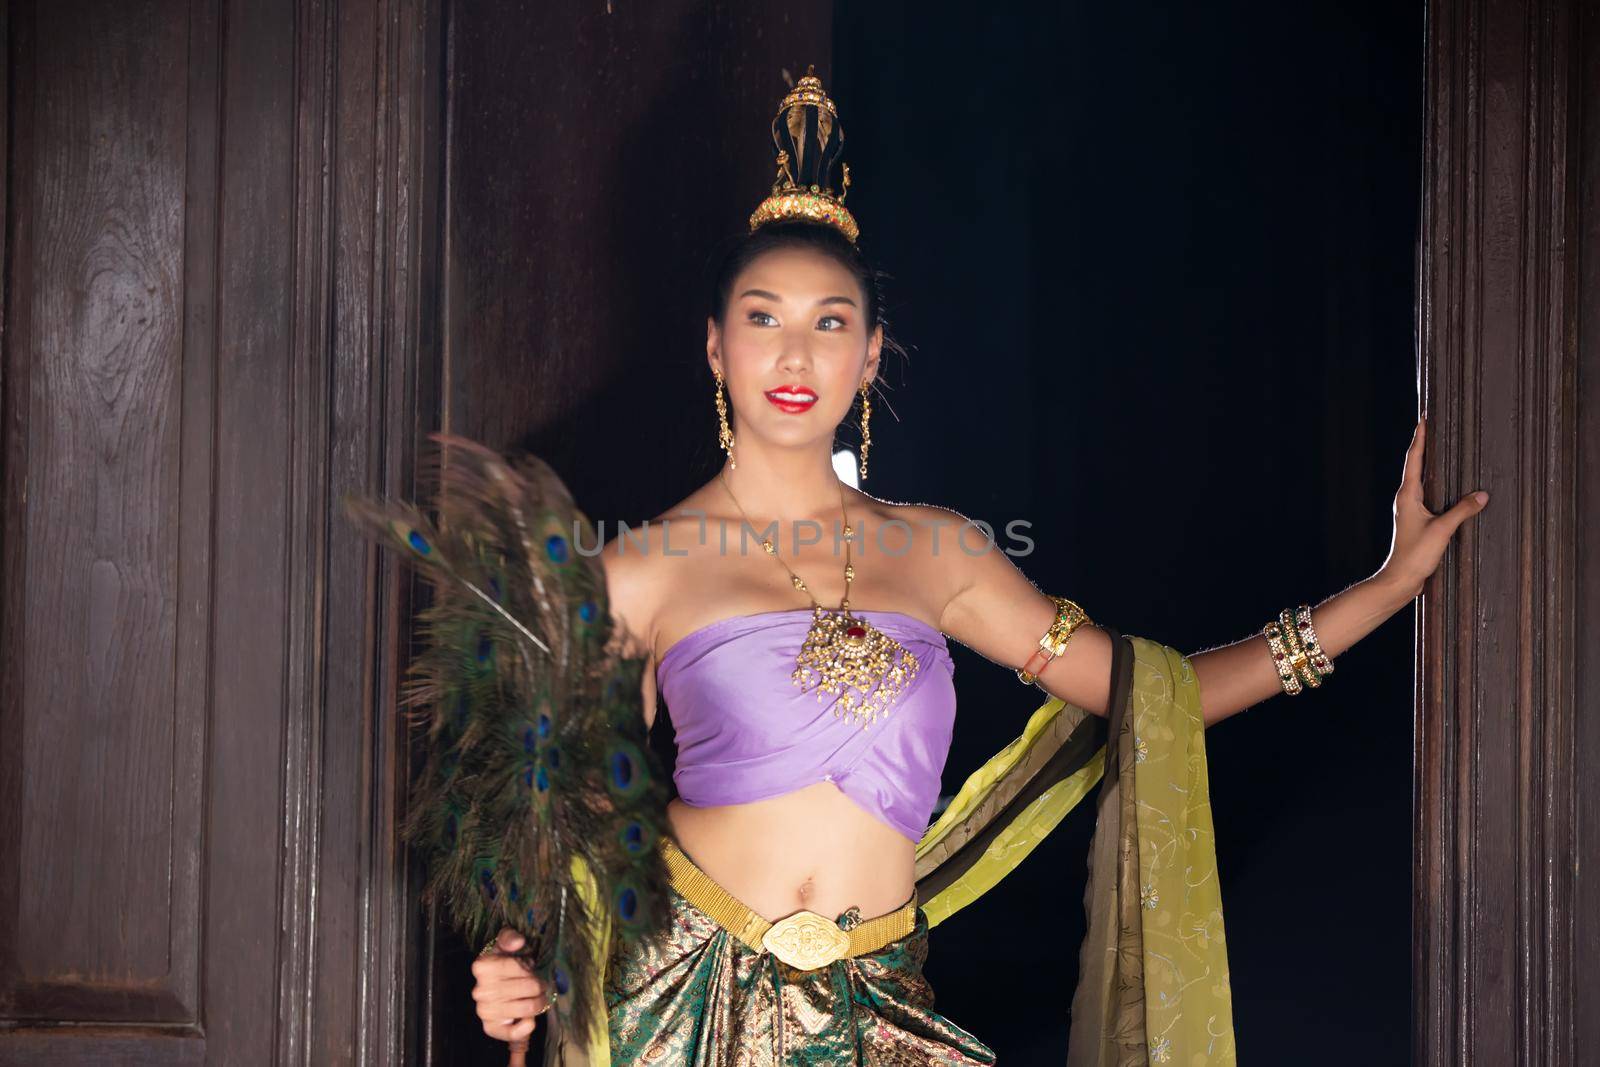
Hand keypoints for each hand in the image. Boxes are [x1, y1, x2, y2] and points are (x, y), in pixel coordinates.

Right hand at [469, 927, 549, 1046]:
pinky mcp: (490, 1028)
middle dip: (539, 984)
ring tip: (538, 997)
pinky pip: (514, 1033)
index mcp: (482, 967)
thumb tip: (518, 942)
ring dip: (539, 1002)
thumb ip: (510, 937)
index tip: (530, 965)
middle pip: (528, 987)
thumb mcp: (506, 944)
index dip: (530, 966)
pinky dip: (527, 1027)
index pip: (519, 966)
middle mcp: (480, 990)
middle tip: (540, 984)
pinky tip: (530, 1019)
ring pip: (526, 1008)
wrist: (495, 985)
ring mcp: (484, 1011)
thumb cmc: (505, 962)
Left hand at [1378, 415, 1488, 599]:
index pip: (1414, 459)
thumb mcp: (1442, 530)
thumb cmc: (1415, 555)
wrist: (1400, 579)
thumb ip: (1462, 510)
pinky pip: (1429, 494)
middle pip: (1416, 465)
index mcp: (1408, 495)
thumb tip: (1482, 494)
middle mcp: (1407, 498)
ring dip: (1430, 463)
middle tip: (1435, 425)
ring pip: (1422, 479)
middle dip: (1425, 445)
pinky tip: (1449, 485)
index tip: (1424, 418)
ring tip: (1442, 447)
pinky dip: (1438, 483)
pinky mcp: (1418, 520)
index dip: (1420, 438)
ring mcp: (1411, 509)